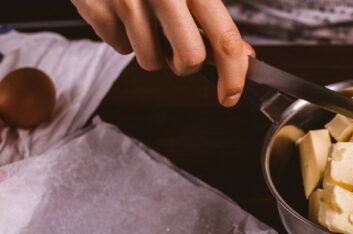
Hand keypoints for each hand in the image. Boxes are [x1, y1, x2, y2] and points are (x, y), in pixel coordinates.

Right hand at [72, 0, 253, 106]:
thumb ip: (214, 18)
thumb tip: (243, 57)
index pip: (224, 39)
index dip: (234, 75)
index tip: (231, 95)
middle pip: (189, 59)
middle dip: (187, 65)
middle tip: (177, 48)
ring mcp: (127, 1)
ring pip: (152, 62)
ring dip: (153, 53)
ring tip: (145, 23)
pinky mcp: (98, 11)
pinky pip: (121, 49)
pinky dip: (126, 39)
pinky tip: (124, 15)